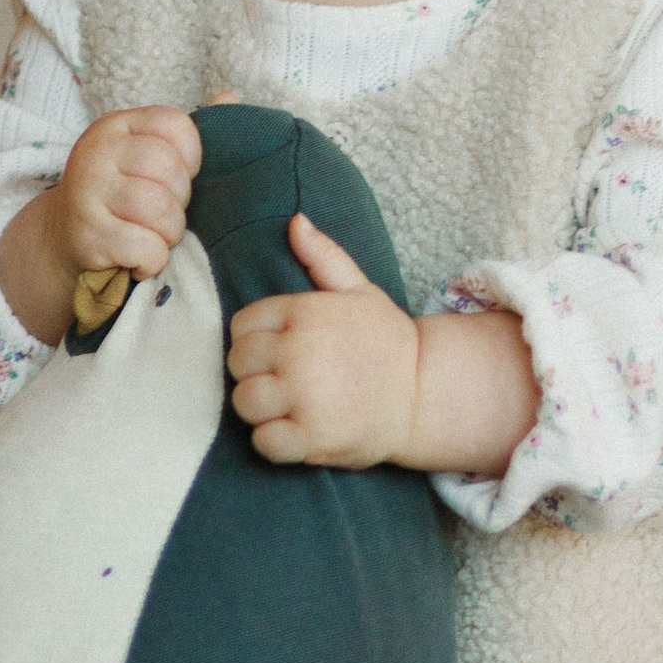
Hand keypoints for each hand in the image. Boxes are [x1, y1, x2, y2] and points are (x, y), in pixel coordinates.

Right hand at [0, 104, 199, 346]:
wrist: (64, 236)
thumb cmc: (122, 193)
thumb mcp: (149, 154)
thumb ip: (188, 132)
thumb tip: (228, 98)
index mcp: (120, 125)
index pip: (176, 126)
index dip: (191, 159)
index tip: (181, 178)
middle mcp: (98, 150)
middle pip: (168, 169)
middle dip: (179, 201)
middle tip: (165, 214)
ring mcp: (88, 190)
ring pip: (157, 208)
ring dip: (168, 233)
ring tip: (156, 236)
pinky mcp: (86, 232)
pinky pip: (142, 246)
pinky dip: (152, 259)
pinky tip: (141, 257)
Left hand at [226, 217, 539, 473]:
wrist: (425, 393)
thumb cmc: (385, 341)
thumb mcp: (359, 290)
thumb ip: (322, 256)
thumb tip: (295, 221)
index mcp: (306, 313)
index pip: (242, 325)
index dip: (255, 339)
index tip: (278, 350)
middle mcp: (301, 352)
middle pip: (238, 363)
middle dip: (254, 372)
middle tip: (282, 379)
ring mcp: (306, 396)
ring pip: (245, 401)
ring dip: (260, 408)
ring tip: (286, 406)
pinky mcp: (313, 437)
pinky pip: (264, 441)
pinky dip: (273, 442)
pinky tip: (293, 431)